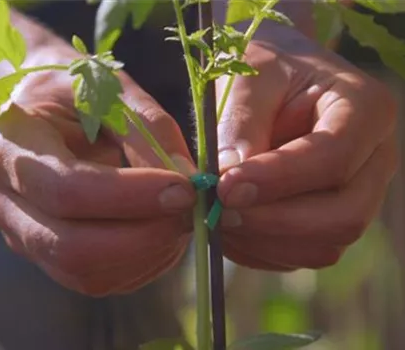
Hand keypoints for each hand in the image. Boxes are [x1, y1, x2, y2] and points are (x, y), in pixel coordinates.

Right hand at [0, 65, 196, 296]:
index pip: (67, 190)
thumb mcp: (107, 87)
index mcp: (10, 150)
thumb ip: (147, 129)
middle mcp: (4, 203)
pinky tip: (159, 231)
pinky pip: (96, 280)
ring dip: (147, 253)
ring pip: (87, 273)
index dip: (131, 196)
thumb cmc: (70, 89)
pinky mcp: (46, 256)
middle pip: (72, 248)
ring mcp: (21, 237)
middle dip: (144, 237)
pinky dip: (140, 263)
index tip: (185, 188)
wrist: (35, 110)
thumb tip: (187, 181)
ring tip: (178, 215)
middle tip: (190, 210)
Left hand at [216, 23, 397, 270]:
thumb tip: (227, 183)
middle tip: (216, 212)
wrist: (275, 82)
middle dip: (273, 221)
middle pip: (343, 214)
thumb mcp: (249, 77)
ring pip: (324, 244)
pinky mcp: (330, 219)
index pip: (334, 158)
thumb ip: (240, 124)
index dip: (278, 180)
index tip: (224, 187)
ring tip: (215, 217)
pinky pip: (302, 253)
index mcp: (366, 109)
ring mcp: (358, 195)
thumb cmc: (264, 69)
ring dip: (263, 240)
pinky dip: (260, 250)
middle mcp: (375, 159)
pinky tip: (228, 227)